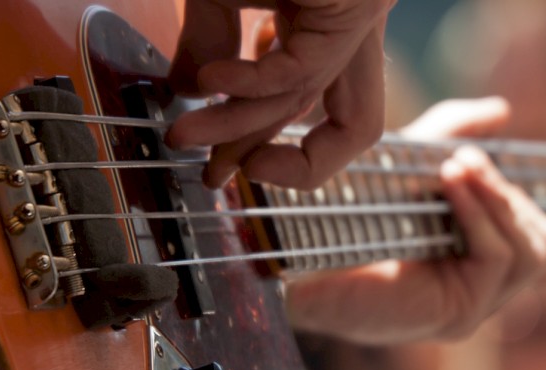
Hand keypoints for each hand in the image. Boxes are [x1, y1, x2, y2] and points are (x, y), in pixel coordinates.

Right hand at [167, 0, 394, 188]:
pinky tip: (208, 82)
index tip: (214, 159)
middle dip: (280, 162)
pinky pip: (303, 72)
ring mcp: (363, 15)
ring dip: (240, 129)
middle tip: (214, 177)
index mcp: (331, 17)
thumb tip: (186, 90)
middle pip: (351, 125)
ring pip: (316, 104)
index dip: (261, 137)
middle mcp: (356, 23)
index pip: (314, 100)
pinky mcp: (354, 7)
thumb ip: (208, 38)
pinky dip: (252, 87)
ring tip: (182, 135)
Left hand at [284, 98, 545, 342]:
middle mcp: (482, 293)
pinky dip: (480, 215)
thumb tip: (503, 110)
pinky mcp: (459, 316)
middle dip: (512, 194)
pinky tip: (450, 187)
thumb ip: (454, 133)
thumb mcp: (410, 164)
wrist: (297, 257)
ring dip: (501, 201)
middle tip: (466, 160)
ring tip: (458, 169)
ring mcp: (475, 308)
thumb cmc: (345, 217)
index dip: (523, 197)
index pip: (542, 238)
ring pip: (535, 252)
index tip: (477, 156)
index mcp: (476, 264)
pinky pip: (498, 258)